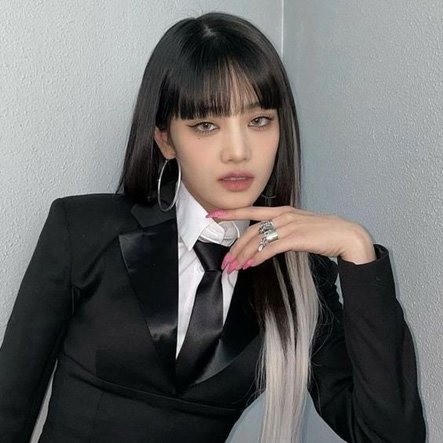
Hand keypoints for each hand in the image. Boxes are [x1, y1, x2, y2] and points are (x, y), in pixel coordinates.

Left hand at [206, 206, 376, 272]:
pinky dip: (258, 257)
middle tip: (225, 261)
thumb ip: (282, 231)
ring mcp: (289, 225)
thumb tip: (266, 241)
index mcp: (283, 211)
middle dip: (234, 247)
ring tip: (233, 268)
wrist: (347, 236)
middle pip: (251, 230)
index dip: (231, 212)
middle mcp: (283, 215)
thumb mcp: (299, 227)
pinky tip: (250, 265)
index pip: (251, 210)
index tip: (213, 215)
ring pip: (257, 239)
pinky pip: (271, 247)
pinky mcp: (296, 237)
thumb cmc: (324, 233)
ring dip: (242, 255)